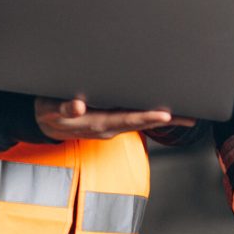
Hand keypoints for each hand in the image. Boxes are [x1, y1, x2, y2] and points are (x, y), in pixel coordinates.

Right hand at [35, 97, 175, 140]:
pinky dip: (153, 117)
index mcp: (97, 123)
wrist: (44, 122)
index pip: (126, 120)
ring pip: (142, 122)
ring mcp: (112, 126)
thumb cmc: (49, 111)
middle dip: (165, 120)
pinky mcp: (113, 121)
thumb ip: (64, 108)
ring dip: (165, 120)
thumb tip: (77, 106)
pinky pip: (136, 120)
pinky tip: (169, 115)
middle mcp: (109, 127)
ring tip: (188, 116)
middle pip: (141, 123)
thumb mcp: (50, 109)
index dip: (146, 118)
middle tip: (188, 116)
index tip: (165, 115)